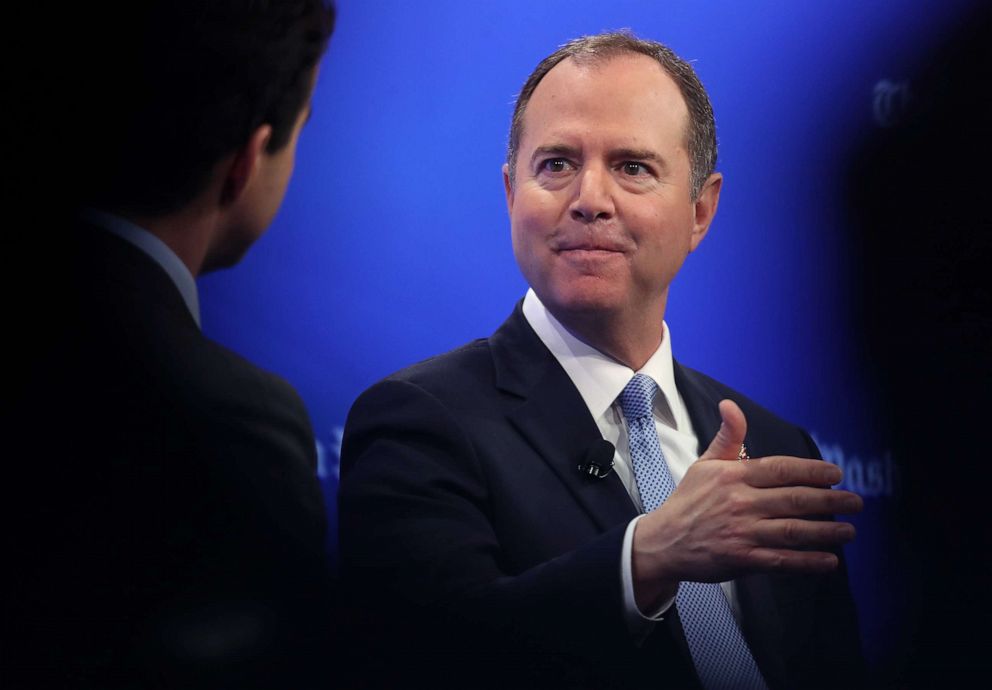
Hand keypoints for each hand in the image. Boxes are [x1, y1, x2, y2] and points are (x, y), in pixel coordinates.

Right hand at [631, 400, 861, 610]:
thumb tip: (730, 405)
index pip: (780, 469)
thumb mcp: (704, 464)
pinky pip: (782, 560)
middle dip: (830, 501)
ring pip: (793, 530)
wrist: (663, 541)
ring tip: (849, 530)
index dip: (812, 471)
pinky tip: (829, 561)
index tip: (836, 474)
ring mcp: (742, 532)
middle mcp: (740, 503)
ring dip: (826, 531)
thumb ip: (727, 437)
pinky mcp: (741, 559)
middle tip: (856, 502)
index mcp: (733, 476)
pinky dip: (808, 561)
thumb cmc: (687, 501)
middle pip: (794, 499)